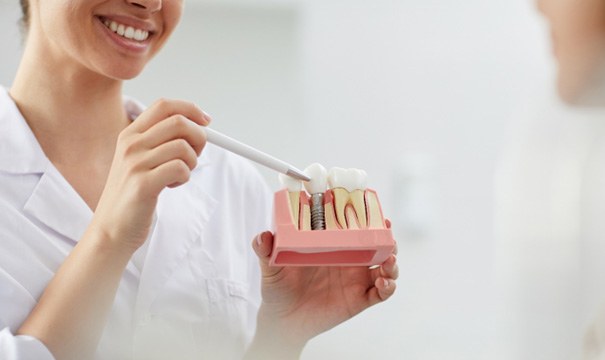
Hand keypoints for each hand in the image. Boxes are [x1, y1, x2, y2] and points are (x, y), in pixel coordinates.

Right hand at [91, 99, 209, 250]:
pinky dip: (184, 177)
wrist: (111, 229)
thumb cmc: (132, 195)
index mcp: (130, 134)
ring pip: (183, 147)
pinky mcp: (143, 184)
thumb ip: (161, 142)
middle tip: (194, 156)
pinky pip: (180, 168)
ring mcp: (135, 163)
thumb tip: (198, 126)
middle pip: (179, 122)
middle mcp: (130, 144)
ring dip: (191, 163)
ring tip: (177, 176)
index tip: (206, 121)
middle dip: (198, 138)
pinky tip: (171, 186)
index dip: (190, 109)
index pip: (164, 105)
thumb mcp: (140, 160)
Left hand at [249, 221, 398, 353]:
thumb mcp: (271, 266)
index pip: (355, 227)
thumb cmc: (278, 288)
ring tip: (388, 261)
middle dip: (387, 238)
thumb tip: (262, 236)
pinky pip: (381, 292)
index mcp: (333, 245)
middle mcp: (349, 259)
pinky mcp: (360, 299)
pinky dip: (388, 286)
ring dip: (392, 262)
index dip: (369, 218)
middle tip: (388, 235)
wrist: (282, 320)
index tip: (375, 211)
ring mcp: (356, 279)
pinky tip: (383, 282)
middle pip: (377, 244)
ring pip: (385, 266)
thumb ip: (266, 250)